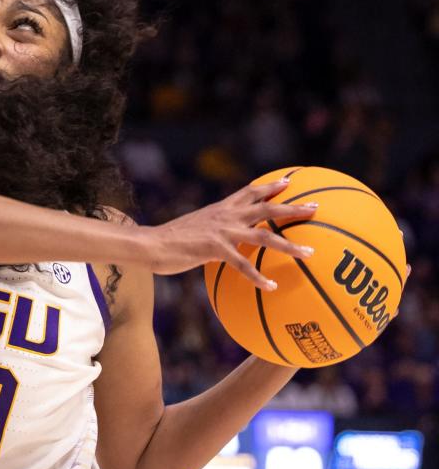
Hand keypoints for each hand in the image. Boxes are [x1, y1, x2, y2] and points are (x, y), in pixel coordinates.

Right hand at [128, 177, 318, 288]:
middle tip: (316, 208)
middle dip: (294, 208)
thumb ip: (214, 229)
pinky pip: (243, 265)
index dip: (271, 186)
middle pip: (267, 208)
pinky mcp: (216, 249)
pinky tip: (271, 287)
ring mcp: (223, 231)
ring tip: (310, 253)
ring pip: (265, 236)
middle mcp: (226, 215)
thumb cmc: (171, 238)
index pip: (251, 191)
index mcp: (222, 208)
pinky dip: (259, 277)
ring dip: (289, 245)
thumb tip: (225, 240)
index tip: (290, 181)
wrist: (152, 243)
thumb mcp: (197, 227)